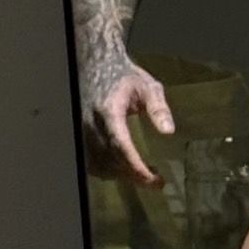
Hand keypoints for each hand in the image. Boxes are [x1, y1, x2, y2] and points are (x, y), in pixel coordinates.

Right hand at [79, 54, 173, 187]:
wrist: (96, 65)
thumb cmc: (124, 75)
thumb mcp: (148, 86)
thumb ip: (158, 108)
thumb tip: (168, 131)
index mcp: (109, 112)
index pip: (121, 146)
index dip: (136, 167)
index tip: (154, 180)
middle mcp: (91, 124)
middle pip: (110, 160)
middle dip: (133, 175)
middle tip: (156, 182)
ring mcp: (82, 131)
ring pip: (98, 165)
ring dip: (121, 175)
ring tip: (144, 176)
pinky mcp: (80, 135)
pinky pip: (90, 162)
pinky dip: (107, 170)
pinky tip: (124, 169)